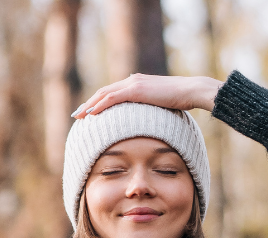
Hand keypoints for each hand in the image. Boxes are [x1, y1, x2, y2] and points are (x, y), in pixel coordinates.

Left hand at [71, 74, 222, 118]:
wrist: (190, 91)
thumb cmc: (181, 102)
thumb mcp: (161, 107)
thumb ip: (150, 111)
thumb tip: (147, 124)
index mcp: (137, 85)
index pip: (112, 94)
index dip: (98, 103)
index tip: (88, 114)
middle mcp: (132, 81)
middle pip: (104, 92)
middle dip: (89, 104)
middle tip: (77, 115)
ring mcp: (134, 84)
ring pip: (104, 94)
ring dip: (90, 105)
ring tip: (79, 116)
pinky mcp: (136, 89)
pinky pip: (112, 98)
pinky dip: (100, 105)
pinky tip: (91, 114)